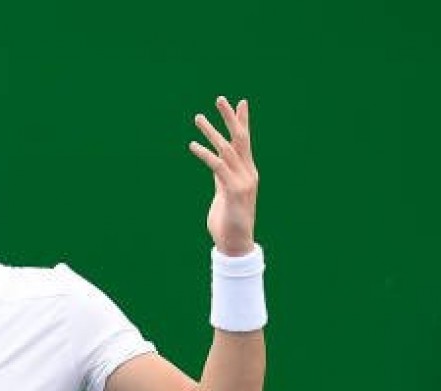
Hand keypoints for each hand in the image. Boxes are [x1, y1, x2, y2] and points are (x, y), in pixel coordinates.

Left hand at [189, 96, 258, 255]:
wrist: (235, 243)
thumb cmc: (228, 221)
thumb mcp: (224, 193)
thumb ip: (222, 176)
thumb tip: (216, 162)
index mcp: (247, 172)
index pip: (245, 142)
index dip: (241, 122)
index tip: (240, 102)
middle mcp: (248, 173)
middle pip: (240, 139)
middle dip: (230, 118)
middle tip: (220, 98)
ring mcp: (242, 181)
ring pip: (227, 149)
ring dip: (211, 132)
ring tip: (197, 117)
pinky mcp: (233, 190)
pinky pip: (217, 167)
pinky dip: (205, 154)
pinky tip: (192, 145)